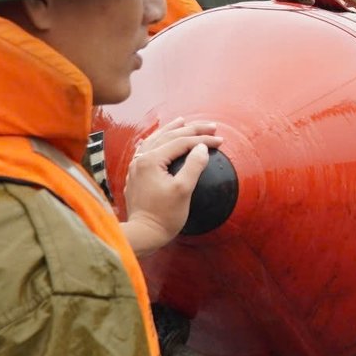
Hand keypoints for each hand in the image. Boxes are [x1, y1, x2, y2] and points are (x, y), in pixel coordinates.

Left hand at [120, 118, 223, 254]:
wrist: (144, 234)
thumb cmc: (165, 215)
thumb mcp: (184, 190)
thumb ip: (194, 166)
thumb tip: (202, 148)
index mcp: (151, 160)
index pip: (181, 142)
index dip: (203, 139)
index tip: (220, 140)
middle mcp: (141, 159)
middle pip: (168, 136)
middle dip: (191, 129)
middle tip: (211, 126)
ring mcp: (136, 167)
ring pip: (155, 140)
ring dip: (171, 130)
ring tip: (183, 121)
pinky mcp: (135, 175)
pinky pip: (146, 149)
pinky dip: (156, 140)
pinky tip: (158, 138)